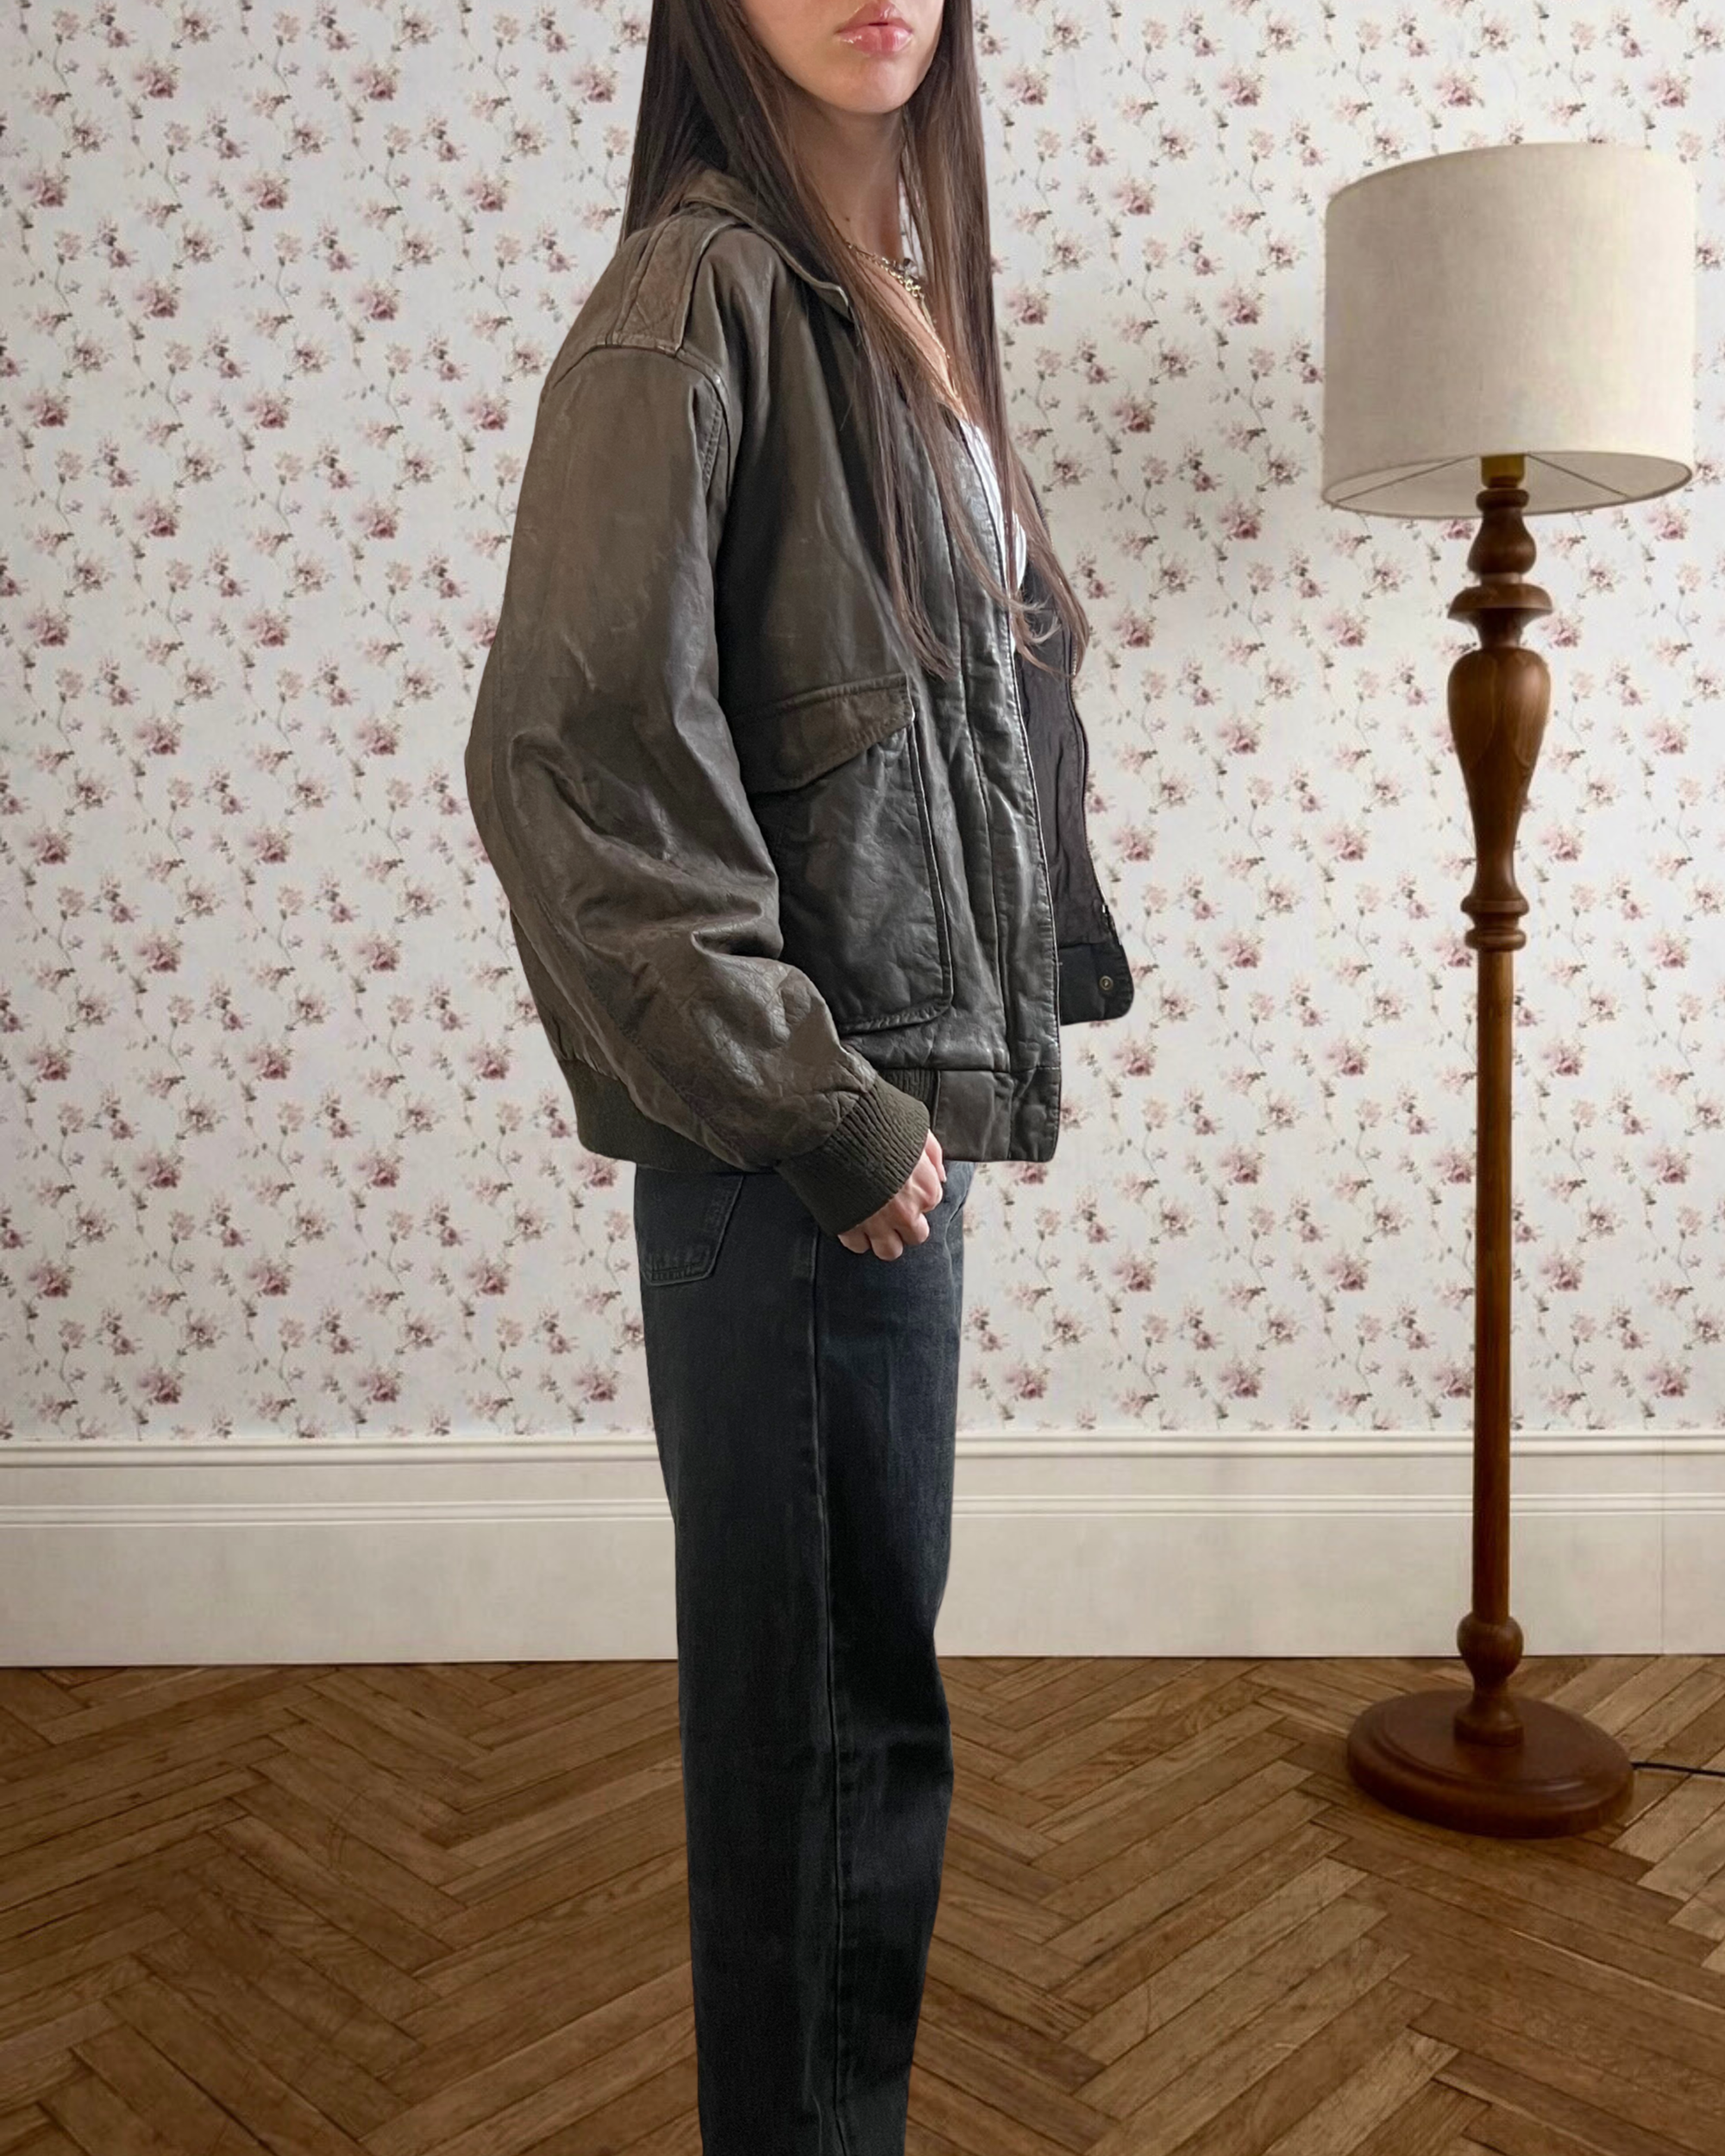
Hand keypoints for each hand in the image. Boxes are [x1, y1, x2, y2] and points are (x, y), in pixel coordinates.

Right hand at [836, 1130, 945, 1259]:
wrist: (836, 1125)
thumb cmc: (877, 1122)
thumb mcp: (916, 1129)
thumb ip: (933, 1155)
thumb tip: (940, 1177)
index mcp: (926, 1189)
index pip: (930, 1205)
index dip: (917, 1195)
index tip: (903, 1187)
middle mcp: (906, 1212)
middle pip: (915, 1236)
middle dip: (905, 1225)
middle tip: (892, 1210)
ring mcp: (877, 1222)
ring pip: (889, 1251)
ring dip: (884, 1239)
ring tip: (875, 1222)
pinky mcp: (848, 1225)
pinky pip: (857, 1246)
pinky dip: (855, 1236)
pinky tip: (853, 1218)